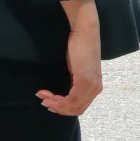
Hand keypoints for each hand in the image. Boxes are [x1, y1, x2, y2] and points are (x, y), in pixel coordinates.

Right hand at [39, 0, 101, 114]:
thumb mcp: (77, 68)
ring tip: (43, 97)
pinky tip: (47, 94)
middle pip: (76, 110)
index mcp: (95, 86)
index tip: (48, 101)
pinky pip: (71, 99)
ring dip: (55, 105)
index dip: (62, 108)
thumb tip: (63, 94)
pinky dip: (57, 100)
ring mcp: (92, 85)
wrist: (84, 30)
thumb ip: (75, 82)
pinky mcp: (85, 80)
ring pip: (72, 107)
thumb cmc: (79, 46)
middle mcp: (96, 88)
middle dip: (58, 108)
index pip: (79, 107)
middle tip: (44, 100)